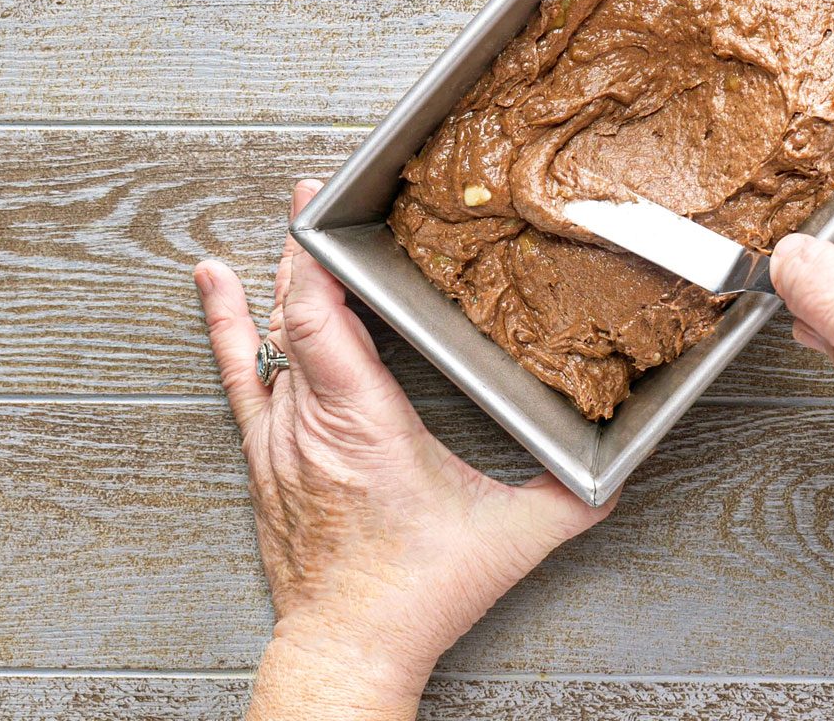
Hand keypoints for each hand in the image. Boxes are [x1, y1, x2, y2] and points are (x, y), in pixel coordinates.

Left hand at [194, 180, 614, 720]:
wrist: (348, 647)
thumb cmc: (416, 594)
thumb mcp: (510, 539)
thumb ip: (570, 497)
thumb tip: (619, 468)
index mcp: (362, 425)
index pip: (323, 319)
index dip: (316, 258)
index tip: (322, 205)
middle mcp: (310, 423)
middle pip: (295, 312)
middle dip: (306, 245)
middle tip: (318, 187)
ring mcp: (279, 439)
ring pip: (270, 335)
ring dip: (281, 275)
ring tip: (285, 217)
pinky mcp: (265, 456)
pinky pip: (241, 373)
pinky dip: (227, 322)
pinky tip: (214, 280)